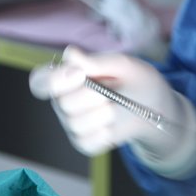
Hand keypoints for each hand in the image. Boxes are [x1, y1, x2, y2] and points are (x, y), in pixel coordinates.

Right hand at [30, 46, 195, 178]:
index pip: (39, 82)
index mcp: (66, 77)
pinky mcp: (84, 141)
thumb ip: (97, 61)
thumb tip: (70, 53)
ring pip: (76, 124)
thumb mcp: (125, 65)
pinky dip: (103, 134)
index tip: (80, 74)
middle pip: (63, 104)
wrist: (156, 110)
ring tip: (115, 108)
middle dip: (91, 97)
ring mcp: (72, 123)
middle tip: (109, 92)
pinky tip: (112, 126)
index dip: (53, 80)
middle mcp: (63, 101)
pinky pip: (86, 142)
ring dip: (102, 115)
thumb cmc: (137, 81)